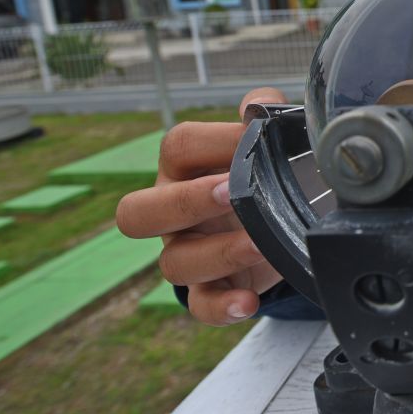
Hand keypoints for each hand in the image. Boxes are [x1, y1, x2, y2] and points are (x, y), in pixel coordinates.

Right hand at [117, 88, 287, 324]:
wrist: (274, 223)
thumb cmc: (259, 172)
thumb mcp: (265, 140)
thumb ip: (263, 111)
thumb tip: (259, 105)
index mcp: (185, 167)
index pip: (178, 146)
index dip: (214, 140)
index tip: (254, 137)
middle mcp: (173, 213)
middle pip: (139, 212)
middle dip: (185, 202)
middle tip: (231, 193)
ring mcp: (186, 253)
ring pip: (173, 263)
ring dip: (218, 253)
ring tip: (260, 244)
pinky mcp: (208, 289)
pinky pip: (201, 306)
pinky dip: (221, 308)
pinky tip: (247, 303)